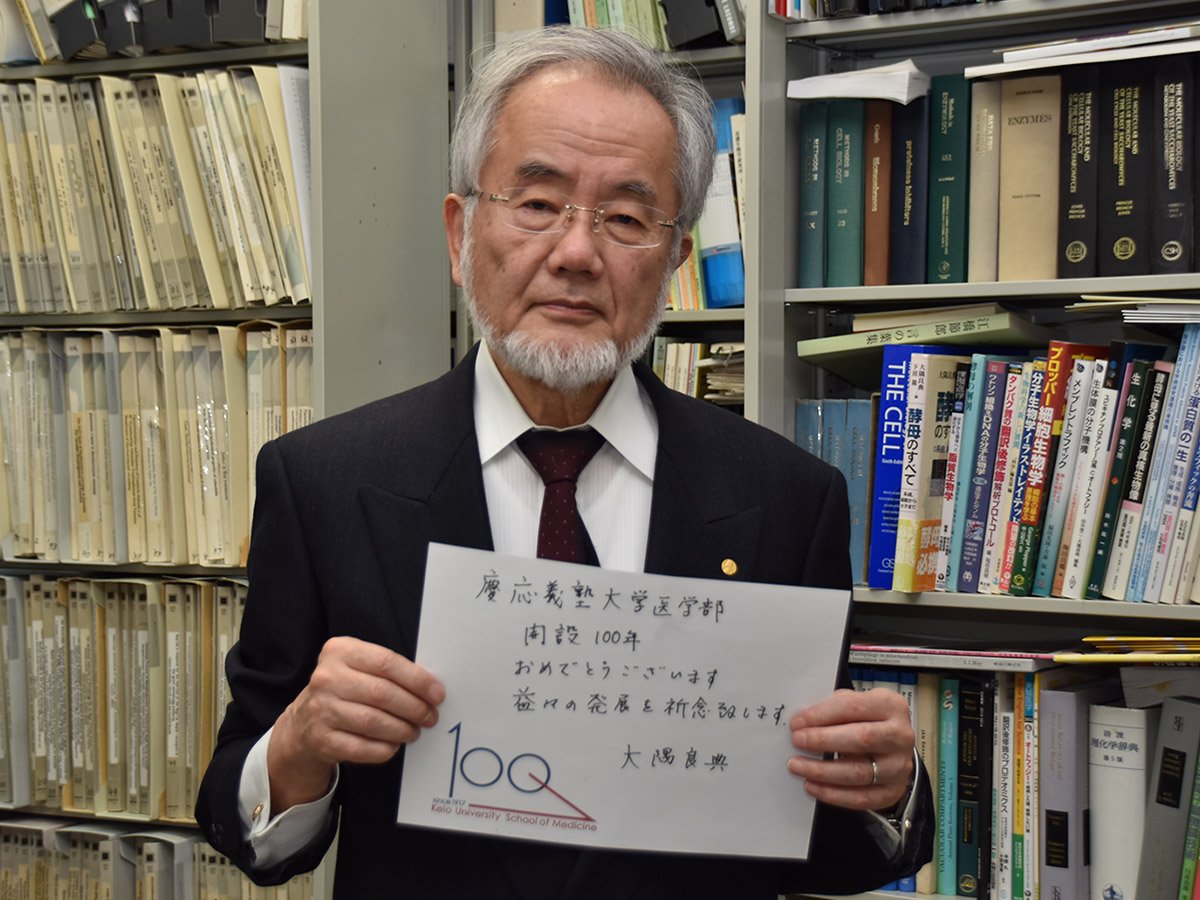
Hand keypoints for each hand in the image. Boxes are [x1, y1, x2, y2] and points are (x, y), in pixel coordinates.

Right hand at [267, 636, 444, 812]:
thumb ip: (388, 670)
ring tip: (414, 730)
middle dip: (414, 707)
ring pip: (373, 722)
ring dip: (402, 729)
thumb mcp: (359, 667)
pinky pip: (362, 747)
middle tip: (430, 716)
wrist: (304, 721)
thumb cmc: (346, 689)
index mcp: (339, 651)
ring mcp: (320, 709)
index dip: (417, 679)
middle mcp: (326, 678)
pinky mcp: (321, 738)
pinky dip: (384, 748)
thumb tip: (430, 688)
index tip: (437, 694)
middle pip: (382, 693)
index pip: (386, 662)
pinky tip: (394, 745)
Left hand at [786, 688, 913, 811]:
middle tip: (797, 741)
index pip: (853, 707)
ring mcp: (899, 766)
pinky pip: (860, 798)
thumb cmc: (869, 720)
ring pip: (859, 772)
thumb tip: (803, 722)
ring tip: (798, 766)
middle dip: (823, 740)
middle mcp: (900, 736)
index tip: (797, 723)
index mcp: (890, 706)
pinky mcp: (892, 791)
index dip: (821, 715)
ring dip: (822, 771)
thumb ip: (833, 708)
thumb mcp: (857, 703)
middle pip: (861, 738)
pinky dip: (833, 794)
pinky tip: (812, 786)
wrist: (894, 747)